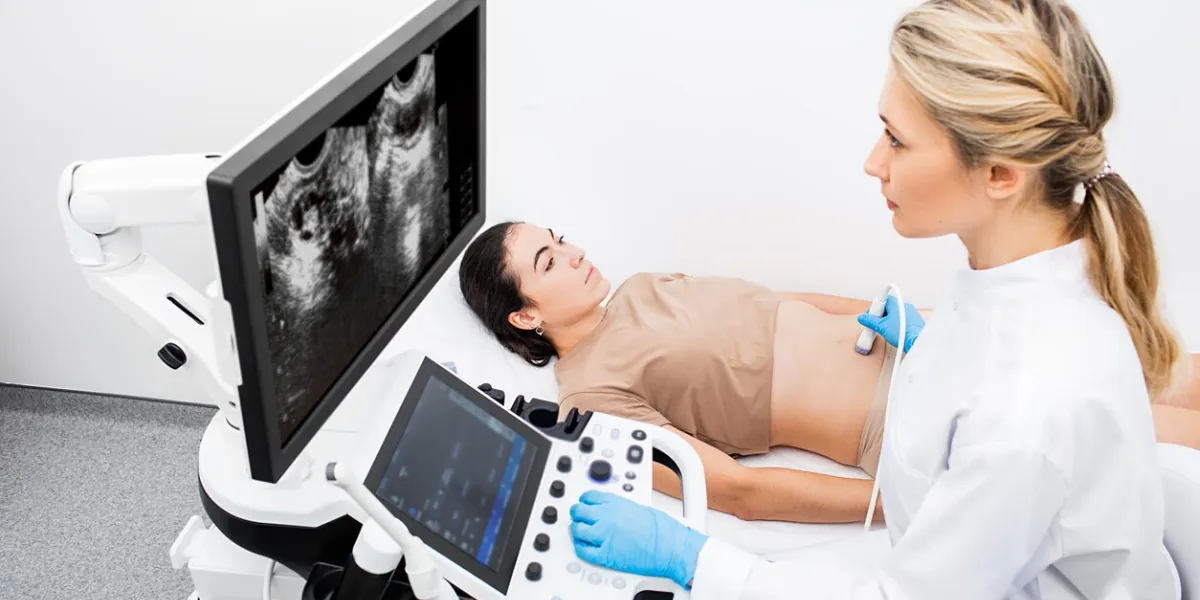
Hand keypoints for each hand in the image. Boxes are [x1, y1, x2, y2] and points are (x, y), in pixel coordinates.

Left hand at [569, 490, 707, 588]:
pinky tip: (584, 547)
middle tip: (579, 518)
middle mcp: (607, 516)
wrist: (671, 547)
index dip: (584, 501)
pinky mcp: (606, 554)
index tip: (584, 504)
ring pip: (577, 530)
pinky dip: (581, 548)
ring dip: (577, 531)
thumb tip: (615, 512)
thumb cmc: (663, 530)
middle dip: (577, 514)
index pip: (589, 496)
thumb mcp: (640, 507)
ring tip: (581, 533)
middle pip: (579, 511)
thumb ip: (622, 508)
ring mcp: (604, 535)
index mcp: (616, 502)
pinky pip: (584, 550)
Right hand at [857, 295, 924, 352]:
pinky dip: (896, 325)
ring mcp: (911, 313)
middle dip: (880, 316)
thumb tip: (863, 318)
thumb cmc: (903, 333)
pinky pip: (902, 320)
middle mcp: (904, 305)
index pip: (881, 300)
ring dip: (888, 321)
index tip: (870, 317)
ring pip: (894, 315)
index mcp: (896, 303)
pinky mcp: (915, 322)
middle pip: (887, 308)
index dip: (874, 309)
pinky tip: (894, 333)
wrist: (917, 342)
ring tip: (885, 330)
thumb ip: (870, 321)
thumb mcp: (881, 327)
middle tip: (876, 325)